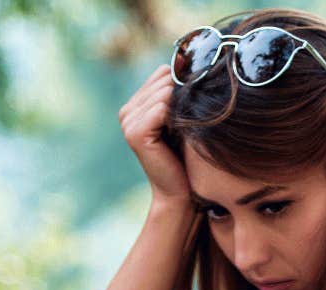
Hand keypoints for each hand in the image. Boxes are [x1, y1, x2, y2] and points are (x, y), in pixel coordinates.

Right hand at [120, 65, 191, 209]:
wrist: (180, 191)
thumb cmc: (186, 156)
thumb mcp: (182, 119)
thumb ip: (179, 93)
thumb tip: (188, 62)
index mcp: (136, 104)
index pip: (164, 73)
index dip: (185, 86)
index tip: (197, 106)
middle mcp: (127, 110)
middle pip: (165, 80)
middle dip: (185, 95)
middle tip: (195, 120)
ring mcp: (127, 121)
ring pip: (164, 93)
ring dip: (183, 107)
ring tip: (189, 129)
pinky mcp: (134, 132)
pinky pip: (161, 108)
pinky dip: (177, 117)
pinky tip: (182, 133)